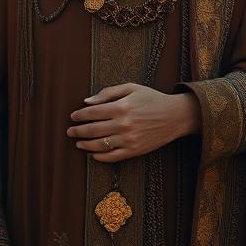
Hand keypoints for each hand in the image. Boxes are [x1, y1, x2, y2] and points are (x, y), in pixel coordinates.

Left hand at [68, 83, 199, 161]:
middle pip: (92, 130)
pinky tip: (93, 153)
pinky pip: (112, 157)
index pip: (92, 112)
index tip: (73, 116)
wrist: (176, 116)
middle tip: (70, 131)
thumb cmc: (152, 99)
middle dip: (77, 131)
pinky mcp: (135, 151)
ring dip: (85, 145)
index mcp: (121, 107)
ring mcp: (129, 139)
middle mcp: (123, 124)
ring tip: (78, 143)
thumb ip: (108, 93)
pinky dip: (100, 157)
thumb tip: (87, 101)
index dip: (79, 115)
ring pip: (99, 145)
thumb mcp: (131, 88)